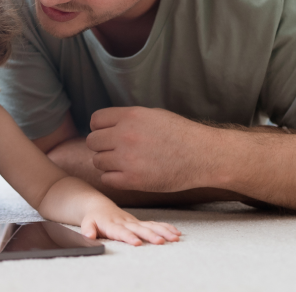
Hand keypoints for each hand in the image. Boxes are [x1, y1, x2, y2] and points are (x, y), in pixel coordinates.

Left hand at [80, 202, 180, 245]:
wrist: (99, 206)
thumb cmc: (94, 217)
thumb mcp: (87, 223)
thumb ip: (88, 230)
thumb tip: (88, 236)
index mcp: (113, 224)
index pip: (121, 232)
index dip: (129, 237)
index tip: (137, 242)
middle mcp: (126, 222)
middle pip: (140, 229)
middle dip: (151, 235)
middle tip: (161, 242)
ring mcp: (135, 222)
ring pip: (151, 226)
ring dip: (163, 231)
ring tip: (175, 238)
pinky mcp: (140, 222)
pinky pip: (155, 224)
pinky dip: (166, 228)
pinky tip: (177, 233)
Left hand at [87, 106, 217, 192]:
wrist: (203, 156)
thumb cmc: (181, 134)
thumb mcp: (153, 115)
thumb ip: (128, 119)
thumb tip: (107, 125)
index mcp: (131, 116)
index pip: (95, 120)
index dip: (100, 128)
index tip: (108, 134)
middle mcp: (125, 135)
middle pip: (92, 141)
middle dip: (101, 146)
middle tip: (115, 150)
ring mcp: (127, 158)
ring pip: (97, 161)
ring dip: (107, 163)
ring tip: (124, 163)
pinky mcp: (133, 180)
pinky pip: (106, 179)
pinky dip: (113, 178)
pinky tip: (126, 175)